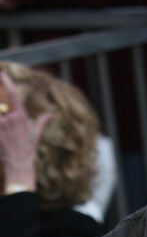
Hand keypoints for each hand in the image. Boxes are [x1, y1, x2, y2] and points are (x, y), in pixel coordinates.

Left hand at [0, 72, 51, 191]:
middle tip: (4, 101)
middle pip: (0, 101)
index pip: (13, 94)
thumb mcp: (36, 133)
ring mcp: (0, 125)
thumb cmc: (28, 149)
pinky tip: (1, 127)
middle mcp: (9, 118)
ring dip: (0, 110)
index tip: (2, 73)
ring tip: (4, 121)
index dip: (6, 82)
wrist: (18, 163)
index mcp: (21, 116)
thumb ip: (42, 121)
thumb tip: (51, 114)